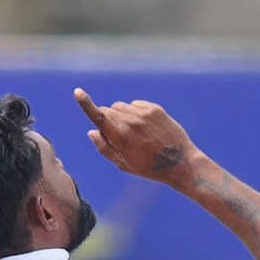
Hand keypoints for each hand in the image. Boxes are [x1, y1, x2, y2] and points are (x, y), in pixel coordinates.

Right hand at [74, 89, 199, 183]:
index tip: (78, 92)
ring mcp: (143, 114)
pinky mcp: (154, 108)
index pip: (99, 117)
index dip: (86, 105)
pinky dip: (135, 113)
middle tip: (121, 139)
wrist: (181, 163)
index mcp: (121, 138)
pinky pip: (134, 105)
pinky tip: (146, 128)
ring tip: (135, 134)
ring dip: (120, 116)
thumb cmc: (149, 168)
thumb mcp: (124, 164)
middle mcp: (131, 122)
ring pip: (120, 107)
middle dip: (108, 122)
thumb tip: (92, 131)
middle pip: (107, 112)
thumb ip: (105, 148)